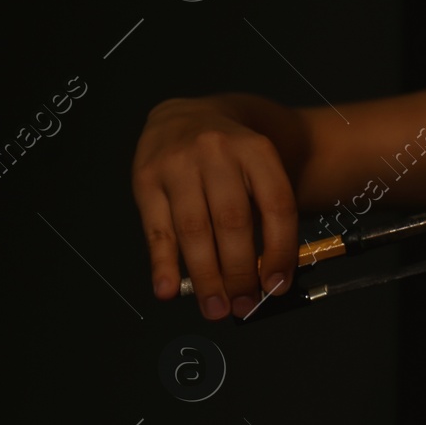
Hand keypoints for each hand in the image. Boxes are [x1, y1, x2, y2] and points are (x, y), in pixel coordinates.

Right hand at [131, 99, 297, 318]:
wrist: (186, 116)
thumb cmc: (231, 154)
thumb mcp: (260, 167)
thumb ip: (265, 213)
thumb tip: (267, 278)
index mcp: (256, 150)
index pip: (276, 205)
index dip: (280, 250)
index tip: (277, 285)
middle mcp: (217, 153)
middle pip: (233, 221)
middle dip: (240, 271)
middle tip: (245, 305)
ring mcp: (178, 164)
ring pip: (194, 229)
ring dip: (206, 277)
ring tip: (216, 307)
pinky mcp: (145, 178)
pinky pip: (156, 228)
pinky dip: (162, 264)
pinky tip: (169, 289)